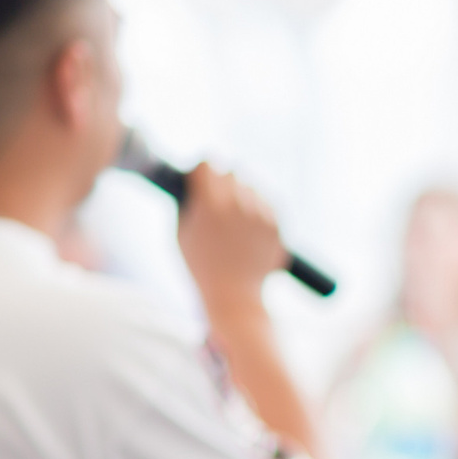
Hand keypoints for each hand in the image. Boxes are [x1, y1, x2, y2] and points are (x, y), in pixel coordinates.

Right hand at [177, 164, 287, 313]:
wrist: (234, 295)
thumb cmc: (200, 265)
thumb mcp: (181, 232)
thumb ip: (187, 202)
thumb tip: (193, 180)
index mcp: (210, 203)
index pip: (208, 163)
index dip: (203, 168)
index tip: (201, 175)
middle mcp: (237, 204)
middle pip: (231, 172)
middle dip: (223, 181)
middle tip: (217, 194)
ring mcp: (260, 215)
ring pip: (252, 186)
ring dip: (243, 194)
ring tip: (234, 213)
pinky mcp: (276, 226)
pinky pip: (268, 202)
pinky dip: (259, 207)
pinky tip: (249, 220)